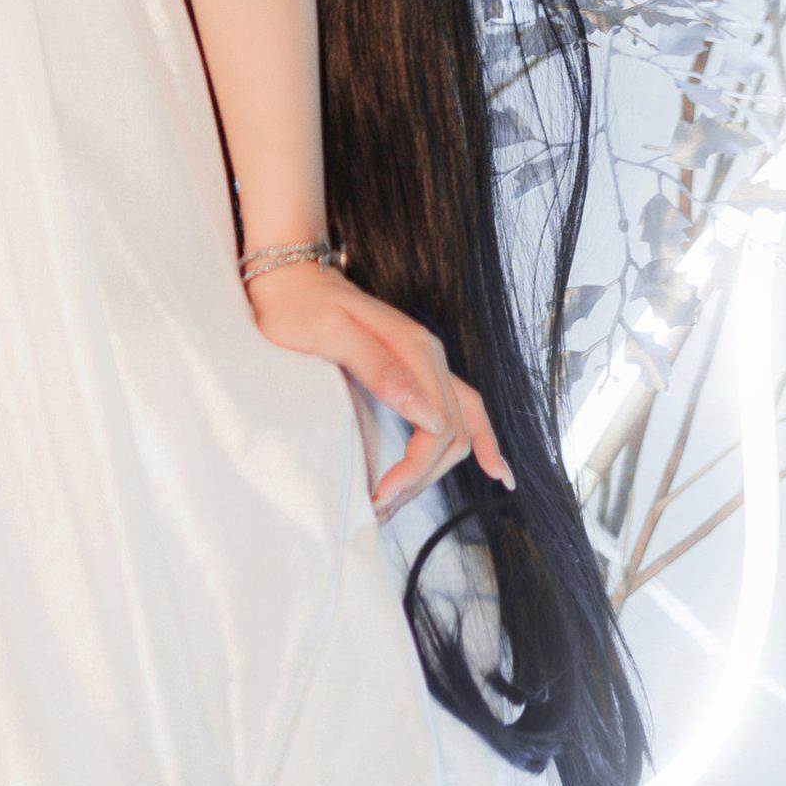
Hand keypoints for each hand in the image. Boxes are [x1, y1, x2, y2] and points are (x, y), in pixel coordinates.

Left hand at [244, 258, 512, 518]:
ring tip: (399, 502)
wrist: (290, 277)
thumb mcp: (331, 334)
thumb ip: (379, 371)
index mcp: (415, 350)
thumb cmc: (298, 308)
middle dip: (421, 479)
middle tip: (379, 508)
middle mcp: (431, 357)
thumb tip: (430, 418)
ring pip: (459, 429)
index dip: (413, 470)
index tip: (378, 497)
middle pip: (454, 435)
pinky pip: (463, 410)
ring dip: (435, 472)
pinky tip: (495, 468)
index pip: (437, 429)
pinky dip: (480, 440)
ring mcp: (429, 363)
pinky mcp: (418, 370)